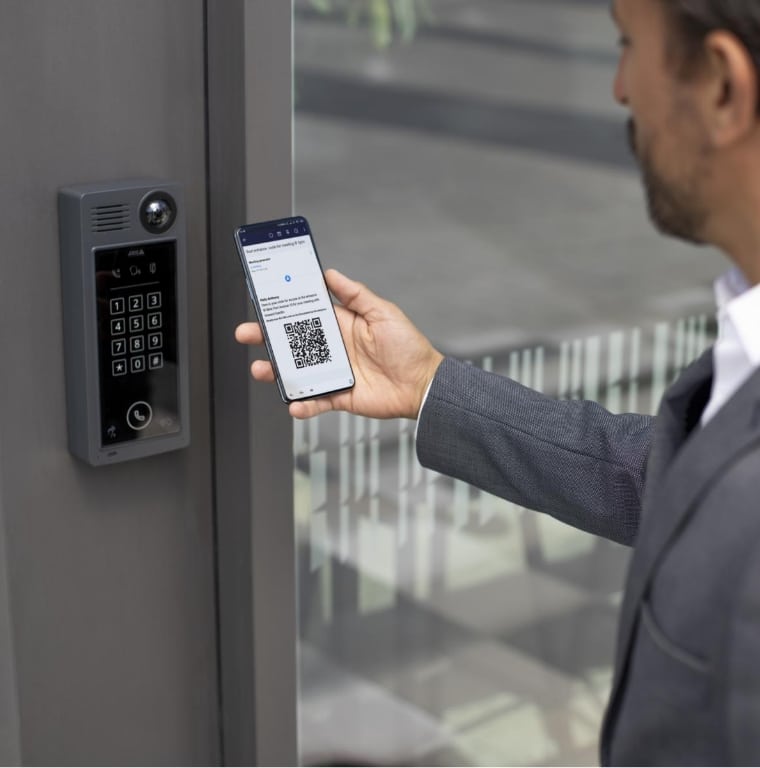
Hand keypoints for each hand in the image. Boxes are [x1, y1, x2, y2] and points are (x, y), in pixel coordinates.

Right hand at [234, 269, 443, 419]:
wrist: (423, 385)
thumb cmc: (409, 347)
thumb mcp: (383, 312)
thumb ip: (356, 294)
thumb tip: (331, 274)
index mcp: (342, 325)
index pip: (306, 315)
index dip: (284, 310)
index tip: (264, 304)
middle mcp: (334, 349)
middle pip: (293, 344)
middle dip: (267, 338)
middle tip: (247, 333)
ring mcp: (334, 374)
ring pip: (297, 373)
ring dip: (277, 372)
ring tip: (262, 369)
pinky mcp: (340, 396)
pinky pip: (316, 401)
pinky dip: (304, 405)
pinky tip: (294, 403)